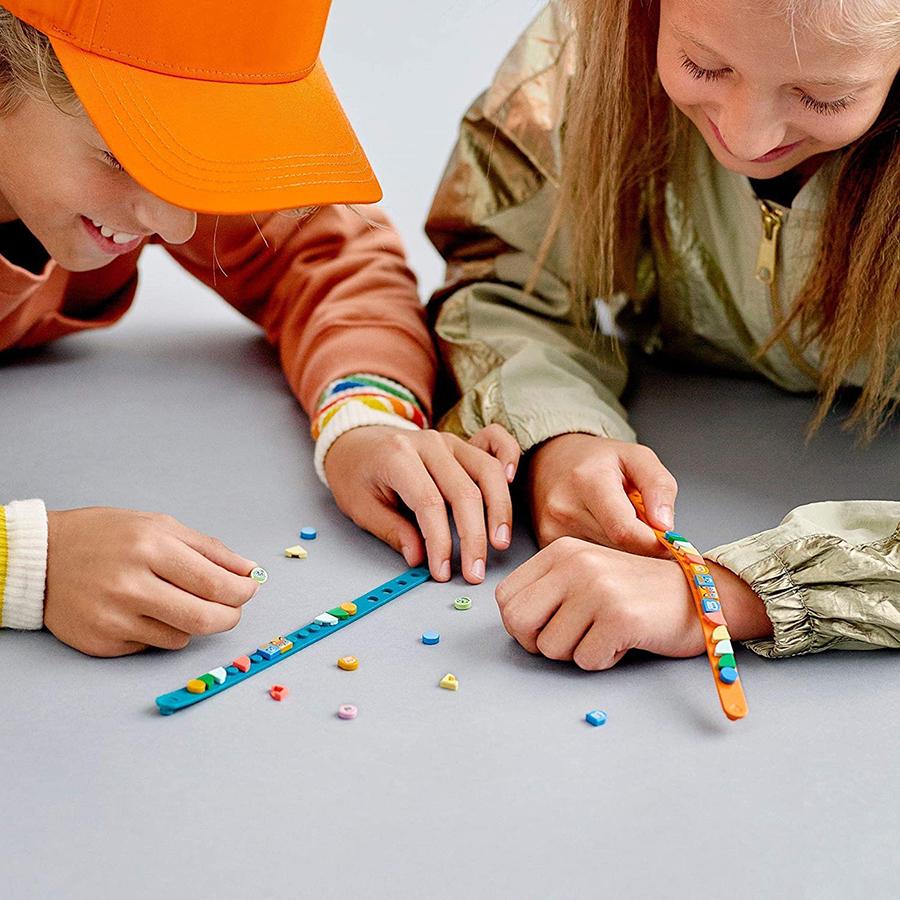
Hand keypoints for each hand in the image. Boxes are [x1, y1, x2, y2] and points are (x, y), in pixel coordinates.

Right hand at [44, 508, 260, 656]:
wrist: (41, 558)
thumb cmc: (106, 536)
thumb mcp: (160, 526)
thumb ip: (209, 550)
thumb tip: (249, 571)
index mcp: (151, 547)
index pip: (215, 582)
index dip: (241, 592)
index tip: (249, 590)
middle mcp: (131, 585)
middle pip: (203, 617)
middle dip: (229, 616)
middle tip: (232, 610)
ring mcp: (114, 617)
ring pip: (182, 637)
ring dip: (192, 623)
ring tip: (176, 602)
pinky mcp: (102, 642)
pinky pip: (152, 646)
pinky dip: (159, 632)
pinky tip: (143, 612)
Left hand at [324, 424, 520, 583]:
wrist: (354, 438)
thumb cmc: (356, 472)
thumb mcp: (360, 505)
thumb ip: (392, 530)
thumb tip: (419, 558)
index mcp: (398, 456)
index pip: (429, 503)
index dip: (440, 542)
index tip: (442, 571)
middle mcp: (429, 443)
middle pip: (465, 492)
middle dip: (474, 537)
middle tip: (475, 572)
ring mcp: (450, 441)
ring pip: (487, 472)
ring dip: (499, 509)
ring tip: (500, 542)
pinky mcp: (462, 443)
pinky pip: (496, 445)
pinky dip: (509, 460)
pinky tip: (512, 483)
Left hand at [495, 537, 771, 668]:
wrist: (700, 594)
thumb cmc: (637, 592)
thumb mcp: (586, 573)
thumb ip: (549, 589)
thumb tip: (513, 621)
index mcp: (560, 551)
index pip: (506, 597)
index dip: (521, 624)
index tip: (547, 628)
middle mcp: (575, 564)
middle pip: (518, 622)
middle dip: (539, 643)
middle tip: (571, 640)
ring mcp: (597, 589)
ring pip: (552, 648)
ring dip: (578, 652)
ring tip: (605, 632)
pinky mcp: (620, 617)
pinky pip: (587, 660)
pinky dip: (604, 660)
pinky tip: (624, 639)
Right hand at [528, 433, 677, 555]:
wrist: (551, 459)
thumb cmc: (597, 459)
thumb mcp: (637, 457)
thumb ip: (659, 487)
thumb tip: (665, 526)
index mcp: (588, 480)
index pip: (626, 532)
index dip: (654, 543)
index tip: (667, 541)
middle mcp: (564, 506)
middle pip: (617, 548)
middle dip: (639, 545)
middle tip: (644, 529)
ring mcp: (551, 528)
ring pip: (604, 560)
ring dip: (621, 550)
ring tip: (620, 526)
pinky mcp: (546, 543)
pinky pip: (587, 561)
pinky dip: (603, 553)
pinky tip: (602, 533)